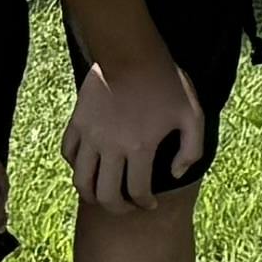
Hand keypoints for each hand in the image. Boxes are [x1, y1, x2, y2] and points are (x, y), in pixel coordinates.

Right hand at [64, 53, 209, 212]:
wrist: (131, 52)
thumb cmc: (165, 82)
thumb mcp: (192, 114)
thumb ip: (191, 150)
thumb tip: (174, 175)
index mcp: (140, 148)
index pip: (136, 191)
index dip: (143, 204)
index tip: (148, 205)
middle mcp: (111, 147)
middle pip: (105, 195)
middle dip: (117, 209)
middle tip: (126, 207)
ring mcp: (90, 135)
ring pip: (81, 180)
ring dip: (91, 195)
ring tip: (102, 195)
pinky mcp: (77, 122)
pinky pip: (69, 153)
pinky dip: (76, 166)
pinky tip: (88, 166)